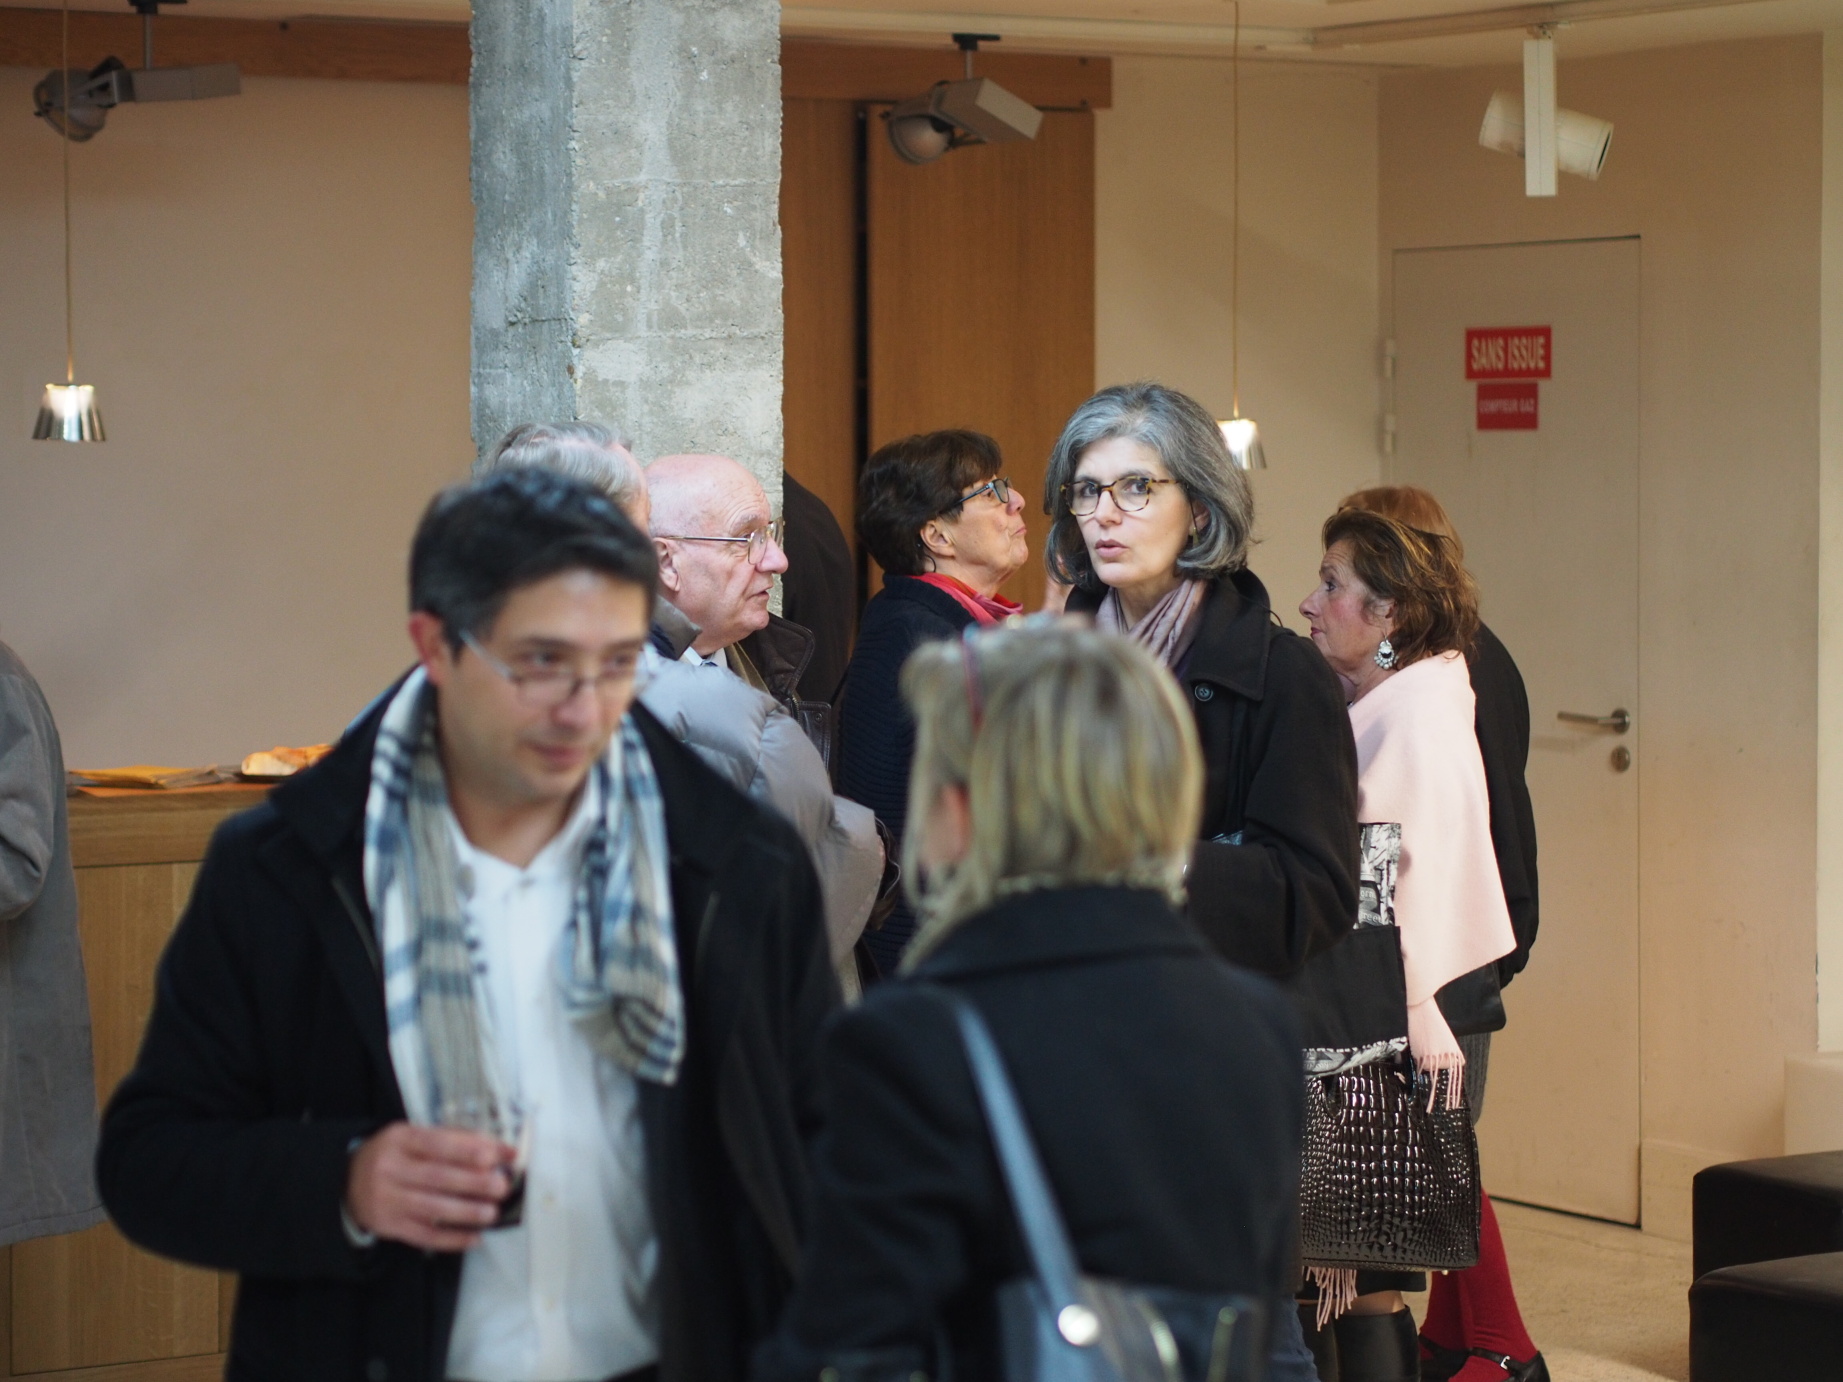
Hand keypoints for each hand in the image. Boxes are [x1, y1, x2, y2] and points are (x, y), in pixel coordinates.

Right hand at [344, 1122, 512, 1251]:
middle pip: (436, 1177)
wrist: (348, 1180)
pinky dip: (451, 1239)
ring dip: (466, 1212)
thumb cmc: (394, 1155)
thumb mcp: (416, 1136)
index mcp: (400, 1139)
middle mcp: (391, 1169)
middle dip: (473, 1183)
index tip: (493, 1156)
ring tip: (491, 1213)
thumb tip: (498, 1149)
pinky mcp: (389, 1226)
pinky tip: (473, 1237)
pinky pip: (424, 1235)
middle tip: (501, 1186)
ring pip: (431, 1209)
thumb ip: (456, 1139)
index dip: (466, 1151)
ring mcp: (388, 1200)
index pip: (436, 1144)